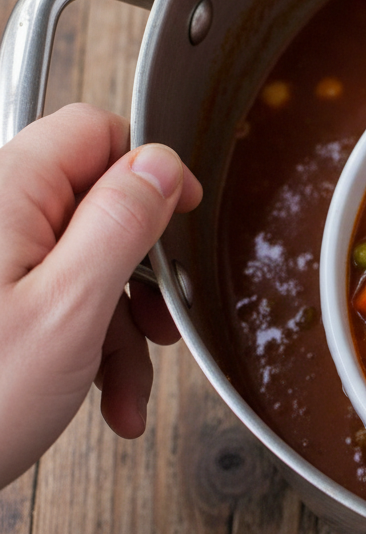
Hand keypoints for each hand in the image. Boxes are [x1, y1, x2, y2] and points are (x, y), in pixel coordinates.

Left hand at [0, 103, 201, 486]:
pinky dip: (88, 349)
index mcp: (7, 196)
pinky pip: (54, 303)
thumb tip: (161, 164)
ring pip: (83, 266)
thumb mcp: (70, 309)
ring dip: (119, 328)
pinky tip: (103, 399)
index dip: (149, 172)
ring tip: (126, 386)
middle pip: (95, 208)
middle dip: (138, 275)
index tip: (179, 222)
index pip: (94, 134)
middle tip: (159, 323)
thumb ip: (120, 222)